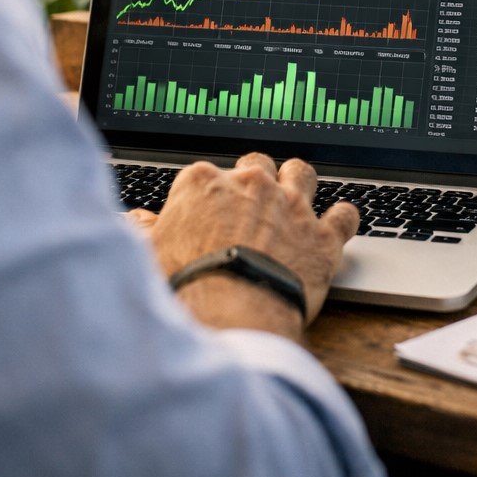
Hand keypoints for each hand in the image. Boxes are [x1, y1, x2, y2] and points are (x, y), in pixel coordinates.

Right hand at [145, 153, 358, 334]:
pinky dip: (343, 218)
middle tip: (251, 205)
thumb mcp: (149, 255)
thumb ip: (143, 230)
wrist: (232, 311)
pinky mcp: (323, 236)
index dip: (209, 195)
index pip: (206, 174)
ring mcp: (291, 206)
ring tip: (295, 200)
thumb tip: (132, 220)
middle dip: (256, 180)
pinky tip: (338, 225)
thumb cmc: (186, 284)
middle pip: (257, 164)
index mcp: (204, 183)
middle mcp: (252, 184)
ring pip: (302, 174)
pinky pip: (344, 214)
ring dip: (299, 183)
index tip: (208, 213)